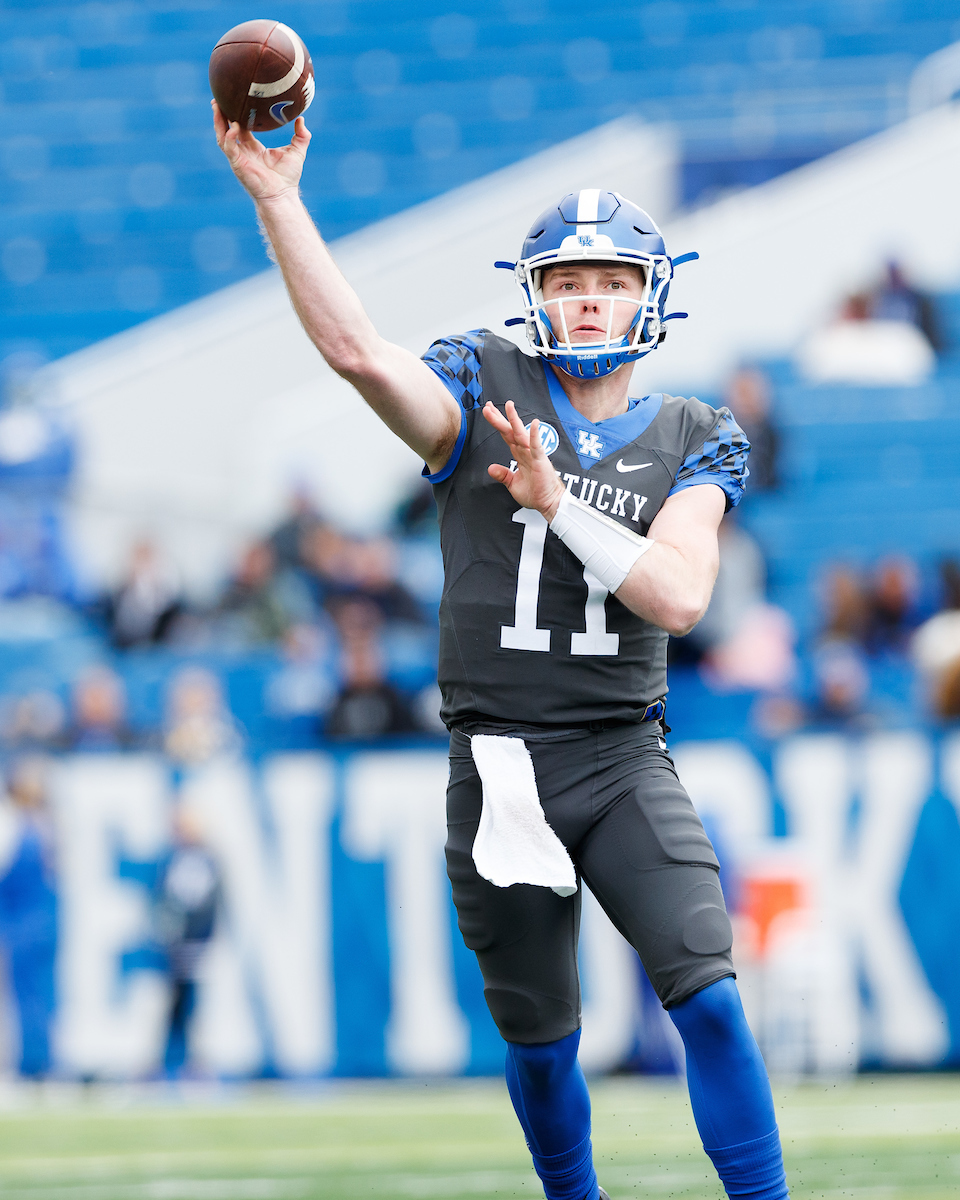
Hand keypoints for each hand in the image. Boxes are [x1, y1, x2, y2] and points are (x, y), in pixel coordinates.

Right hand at [212, 101, 309, 203]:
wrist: (282, 195)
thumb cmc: (288, 177)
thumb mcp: (297, 151)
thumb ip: (301, 136)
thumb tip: (302, 119)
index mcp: (253, 148)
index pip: (240, 127)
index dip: (236, 114)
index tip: (234, 99)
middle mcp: (243, 152)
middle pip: (226, 129)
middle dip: (220, 114)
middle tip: (217, 97)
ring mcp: (239, 158)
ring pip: (222, 136)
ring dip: (218, 121)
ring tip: (217, 106)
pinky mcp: (238, 164)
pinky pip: (229, 148)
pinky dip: (229, 137)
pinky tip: (234, 127)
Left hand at [484, 400, 565, 520]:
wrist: (549, 503)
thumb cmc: (535, 494)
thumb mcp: (513, 484)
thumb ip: (503, 475)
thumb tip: (491, 468)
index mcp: (520, 455)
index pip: (506, 435)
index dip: (498, 423)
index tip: (489, 412)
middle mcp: (526, 451)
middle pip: (510, 431)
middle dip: (499, 418)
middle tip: (488, 406)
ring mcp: (534, 454)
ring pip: (521, 434)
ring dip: (514, 420)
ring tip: (508, 406)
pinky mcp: (541, 461)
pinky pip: (537, 446)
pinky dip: (535, 435)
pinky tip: (534, 423)